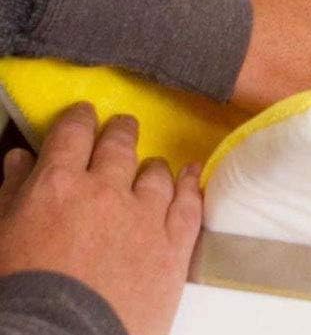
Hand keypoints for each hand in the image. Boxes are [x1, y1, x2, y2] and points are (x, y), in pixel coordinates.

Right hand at [0, 103, 200, 334]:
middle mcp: (107, 191)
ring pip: (157, 173)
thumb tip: (19, 160)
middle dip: (120, 132)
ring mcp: (145, 217)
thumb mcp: (0, 238)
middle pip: (121, 144)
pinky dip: (190, 185)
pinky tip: (189, 175)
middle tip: (121, 129)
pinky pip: (189, 204)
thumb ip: (11, 194)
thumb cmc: (19, 297)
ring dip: (150, 168)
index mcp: (59, 185)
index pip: (74, 132)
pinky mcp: (173, 246)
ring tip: (149, 168)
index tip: (84, 115)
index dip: (80, 119)